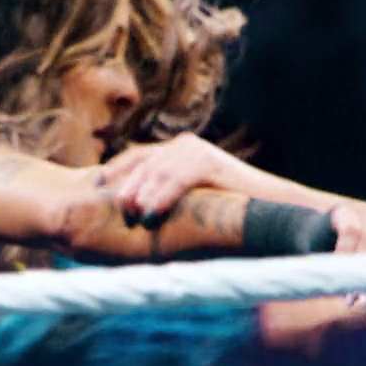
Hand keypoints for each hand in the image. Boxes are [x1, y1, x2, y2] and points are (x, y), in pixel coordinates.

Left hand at [100, 133, 244, 224]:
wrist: (270, 207)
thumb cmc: (226, 211)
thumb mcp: (188, 203)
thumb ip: (164, 202)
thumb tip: (132, 218)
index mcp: (175, 152)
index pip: (138, 157)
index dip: (116, 169)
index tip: (96, 184)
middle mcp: (184, 146)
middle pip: (144, 163)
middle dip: (126, 185)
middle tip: (116, 207)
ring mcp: (197, 152)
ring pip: (159, 170)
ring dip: (142, 193)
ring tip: (131, 213)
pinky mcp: (211, 163)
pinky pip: (180, 178)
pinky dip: (163, 195)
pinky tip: (151, 211)